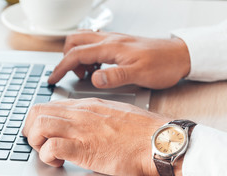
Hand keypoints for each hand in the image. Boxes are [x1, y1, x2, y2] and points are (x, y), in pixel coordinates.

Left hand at [22, 98, 171, 175]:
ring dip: (36, 142)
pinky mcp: (85, 150)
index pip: (48, 105)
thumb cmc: (141, 130)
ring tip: (49, 153)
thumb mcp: (113, 112)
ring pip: (39, 126)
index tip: (43, 133)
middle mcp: (79, 114)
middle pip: (36, 112)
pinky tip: (59, 162)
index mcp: (85, 105)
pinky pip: (52, 148)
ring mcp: (81, 131)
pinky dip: (48, 156)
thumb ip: (93, 115)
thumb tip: (79, 121)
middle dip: (31, 130)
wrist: (159, 140)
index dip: (38, 120)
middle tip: (41, 143)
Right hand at [48, 31, 190, 88]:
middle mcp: (110, 40)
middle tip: (73, 75)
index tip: (53, 79)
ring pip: (83, 41)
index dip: (61, 67)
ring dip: (77, 56)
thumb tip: (94, 78)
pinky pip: (94, 44)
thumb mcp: (139, 74)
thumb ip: (115, 75)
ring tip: (86, 73)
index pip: (76, 54)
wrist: (180, 55)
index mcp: (111, 47)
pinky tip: (97, 68)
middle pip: (74, 41)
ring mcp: (114, 40)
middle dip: (67, 58)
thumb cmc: (163, 64)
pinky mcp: (118, 44)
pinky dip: (88, 55)